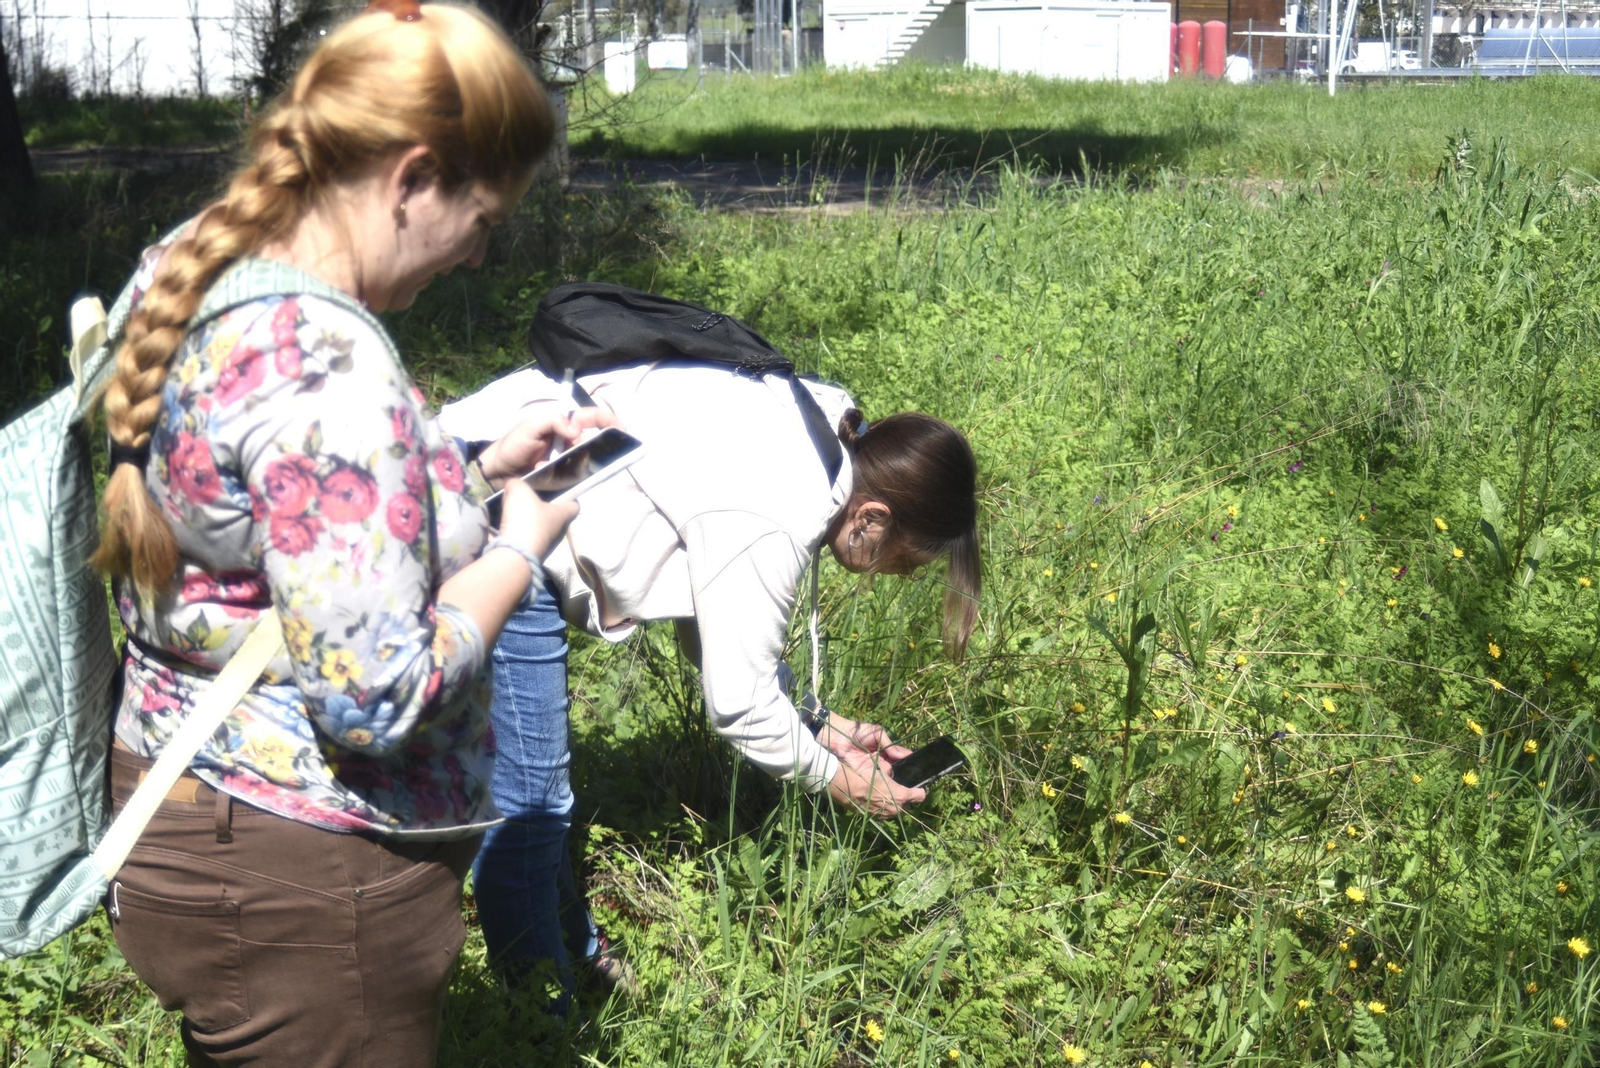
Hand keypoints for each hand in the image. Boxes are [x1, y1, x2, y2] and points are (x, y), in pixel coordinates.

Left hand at [478, 407, 617, 486]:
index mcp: (560, 423)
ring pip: (588, 457)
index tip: (620, 429)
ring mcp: (566, 458)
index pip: (589, 416)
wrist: (496, 474)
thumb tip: (575, 429)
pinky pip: (579, 474)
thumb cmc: (511, 447)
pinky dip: (582, 476)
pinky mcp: (563, 475)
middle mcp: (567, 439)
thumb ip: (552, 421)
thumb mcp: (529, 427)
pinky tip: (578, 478)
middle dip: (600, 444)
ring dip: (590, 462)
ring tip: (586, 467)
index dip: (607, 419)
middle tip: (599, 453)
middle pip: (593, 438)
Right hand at [495, 475, 576, 560]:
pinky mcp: (531, 553)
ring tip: (513, 509)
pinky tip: (506, 524)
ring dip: (529, 520)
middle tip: (529, 496)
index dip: (569, 495)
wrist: (514, 553)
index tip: (560, 489)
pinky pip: (527, 538)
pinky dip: (518, 531)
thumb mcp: (519, 492)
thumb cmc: (526, 519)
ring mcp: (546, 545)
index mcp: (563, 515)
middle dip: (543, 506)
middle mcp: (558, 531)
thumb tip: (513, 484)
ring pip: (540, 527)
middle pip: (555, 515)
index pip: (575, 504)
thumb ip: (517, 483)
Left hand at [820, 712, 922, 816]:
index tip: (921, 773)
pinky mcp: (862, 777)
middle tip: (915, 787)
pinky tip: (888, 792)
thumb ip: (890, 744)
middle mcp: (881, 763)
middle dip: (904, 779)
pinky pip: (874, 784)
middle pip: (896, 774)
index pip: (901, 761)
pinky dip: (880, 788)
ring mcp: (872, 771)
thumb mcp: (877, 733)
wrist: (835, 735)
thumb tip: (905, 755)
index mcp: (886, 752)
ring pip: (887, 781)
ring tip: (905, 792)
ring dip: (894, 786)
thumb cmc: (857, 730)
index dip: (910, 766)